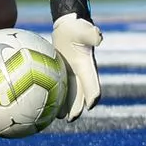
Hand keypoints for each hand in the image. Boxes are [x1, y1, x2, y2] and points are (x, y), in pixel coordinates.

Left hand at [50, 0, 102, 121]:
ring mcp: (72, 73)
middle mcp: (81, 72)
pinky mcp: (62, 72)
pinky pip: (59, 87)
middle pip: (81, 93)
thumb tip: (99, 38)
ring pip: (70, 93)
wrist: (69, 26)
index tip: (91, 104)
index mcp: (87, 64)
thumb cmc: (76, 27)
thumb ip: (91, 33)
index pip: (93, 82)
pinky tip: (45, 104)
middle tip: (71, 118)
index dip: (93, 93)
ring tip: (57, 117)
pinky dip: (55, 96)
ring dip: (66, 106)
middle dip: (77, 106)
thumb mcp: (83, 29)